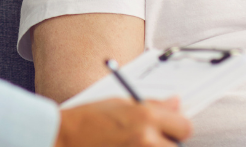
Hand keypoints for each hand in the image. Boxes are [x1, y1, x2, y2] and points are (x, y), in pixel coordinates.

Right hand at [55, 98, 191, 146]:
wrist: (61, 141)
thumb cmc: (87, 121)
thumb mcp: (120, 104)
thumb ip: (153, 106)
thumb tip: (177, 103)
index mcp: (145, 118)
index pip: (184, 126)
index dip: (176, 127)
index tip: (168, 129)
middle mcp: (147, 141)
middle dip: (167, 144)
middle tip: (149, 141)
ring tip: (133, 146)